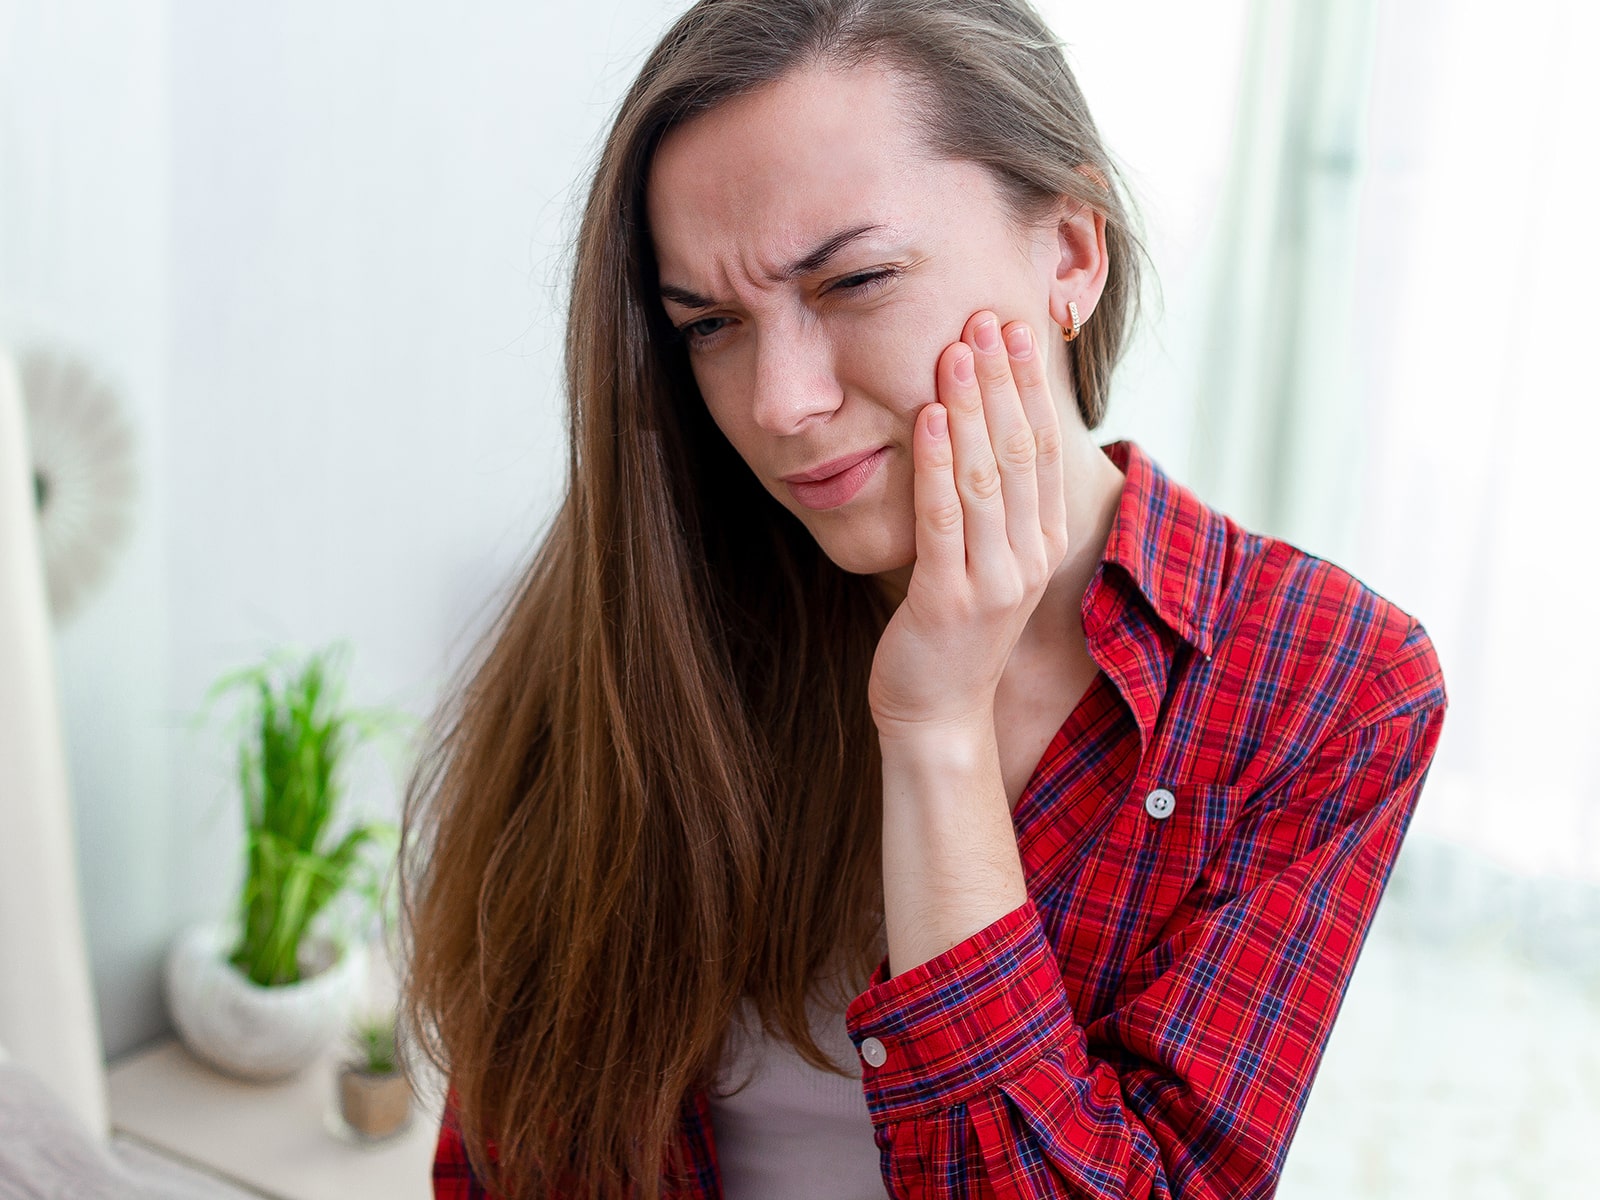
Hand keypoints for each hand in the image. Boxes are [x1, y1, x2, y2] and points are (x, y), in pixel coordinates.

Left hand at [867, 310, 1069, 737]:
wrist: (937, 717)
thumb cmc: (952, 635)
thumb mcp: (986, 565)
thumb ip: (992, 509)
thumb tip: (981, 438)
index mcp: (1041, 544)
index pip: (1042, 449)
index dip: (1031, 387)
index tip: (1016, 329)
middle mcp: (1027, 558)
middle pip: (1020, 452)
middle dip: (1004, 381)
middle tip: (987, 317)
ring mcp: (992, 581)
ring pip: (985, 478)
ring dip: (970, 408)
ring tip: (957, 350)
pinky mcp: (948, 601)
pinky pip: (943, 521)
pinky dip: (936, 465)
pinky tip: (927, 417)